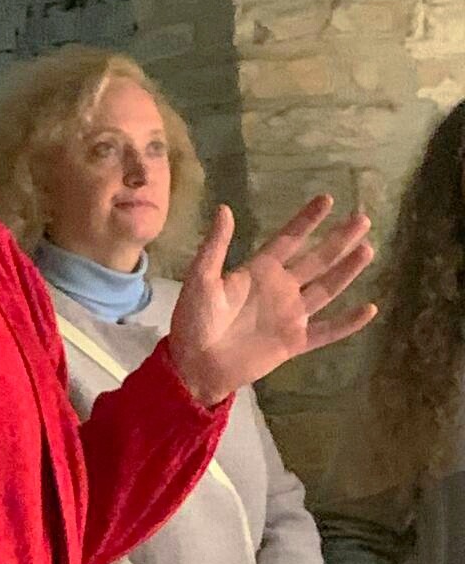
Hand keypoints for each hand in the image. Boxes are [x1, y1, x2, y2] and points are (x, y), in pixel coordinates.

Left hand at [169, 196, 374, 405]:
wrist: (195, 364)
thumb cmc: (193, 319)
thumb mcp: (200, 277)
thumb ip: (215, 246)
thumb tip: (224, 208)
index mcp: (258, 271)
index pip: (289, 239)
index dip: (307, 220)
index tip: (327, 199)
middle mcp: (279, 289)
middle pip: (316, 259)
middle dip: (338, 239)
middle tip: (363, 219)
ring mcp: (289, 315)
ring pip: (326, 288)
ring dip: (347, 270)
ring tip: (368, 249)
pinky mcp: (294, 342)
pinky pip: (327, 331)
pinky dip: (348, 322)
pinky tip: (370, 308)